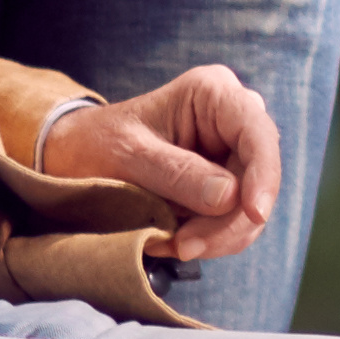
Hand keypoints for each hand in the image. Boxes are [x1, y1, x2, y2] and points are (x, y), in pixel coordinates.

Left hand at [40, 70, 279, 262]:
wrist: (75, 158)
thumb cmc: (96, 144)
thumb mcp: (129, 156)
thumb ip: (178, 174)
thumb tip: (231, 197)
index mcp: (212, 93)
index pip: (257, 133)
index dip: (264, 176)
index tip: (254, 214)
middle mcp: (230, 120)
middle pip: (256, 178)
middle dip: (226, 220)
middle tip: (185, 245)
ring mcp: (229, 153)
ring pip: (248, 208)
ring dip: (215, 236)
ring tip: (169, 243)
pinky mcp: (223, 184)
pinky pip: (232, 221)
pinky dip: (207, 239)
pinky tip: (171, 240)